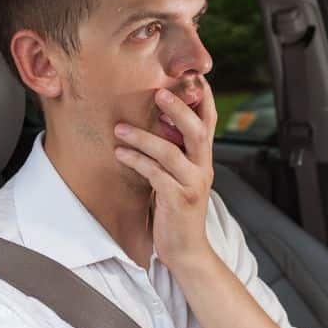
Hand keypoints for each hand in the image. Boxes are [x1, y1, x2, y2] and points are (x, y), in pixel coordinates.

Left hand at [113, 76, 217, 270]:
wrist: (186, 251)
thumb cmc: (177, 211)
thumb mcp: (180, 177)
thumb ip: (175, 153)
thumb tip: (158, 123)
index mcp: (204, 159)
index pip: (208, 122)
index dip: (203, 98)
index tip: (190, 77)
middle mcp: (203, 168)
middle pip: (197, 130)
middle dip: (178, 109)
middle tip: (157, 92)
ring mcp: (193, 185)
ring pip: (170, 152)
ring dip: (143, 137)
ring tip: (119, 129)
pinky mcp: (178, 200)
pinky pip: (156, 175)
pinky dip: (137, 161)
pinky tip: (120, 153)